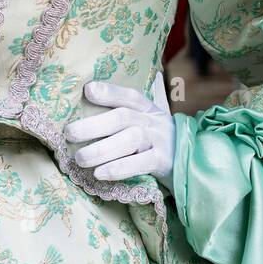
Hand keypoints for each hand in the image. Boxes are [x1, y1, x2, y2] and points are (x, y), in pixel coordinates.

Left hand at [64, 73, 175, 194]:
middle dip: (94, 124)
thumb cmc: (157, 140)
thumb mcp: (145, 121)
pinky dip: (119, 168)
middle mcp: (153, 121)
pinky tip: (100, 173)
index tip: (87, 90)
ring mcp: (159, 141)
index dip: (109, 92)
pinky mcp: (163, 162)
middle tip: (69, 132)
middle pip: (123, 117)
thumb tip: (88, 100)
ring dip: (102, 150)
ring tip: (80, 158)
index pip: (128, 95)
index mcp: (146, 108)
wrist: (193, 161)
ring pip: (130, 140)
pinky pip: (141, 163)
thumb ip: (123, 112)